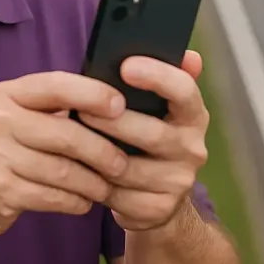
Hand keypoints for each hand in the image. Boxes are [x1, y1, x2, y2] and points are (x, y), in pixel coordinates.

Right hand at [0, 71, 132, 245]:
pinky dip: (76, 201)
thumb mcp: (9, 120)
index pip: (57, 85)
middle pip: (67, 133)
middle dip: (103, 151)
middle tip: (123, 164)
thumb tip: (107, 106)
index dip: (93, 93)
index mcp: (6, 96)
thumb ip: (47, 111)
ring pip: (64, 170)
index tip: (122, 106)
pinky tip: (83, 202)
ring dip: (93, 183)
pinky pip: (53, 196)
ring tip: (107, 187)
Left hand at [78, 51, 209, 231]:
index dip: (158, 77)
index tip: (127, 66)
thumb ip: (162, 79)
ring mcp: (178, 182)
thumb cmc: (147, 136)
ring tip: (70, 139)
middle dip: (114, 121)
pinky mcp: (158, 209)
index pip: (184, 91)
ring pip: (129, 168)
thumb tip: (189, 54)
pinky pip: (118, 196)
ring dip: (96, 154)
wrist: (159, 196)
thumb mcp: (157, 107)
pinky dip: (94, 183)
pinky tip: (76, 170)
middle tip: (82, 109)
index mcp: (193, 115)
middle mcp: (192, 148)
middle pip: (153, 133)